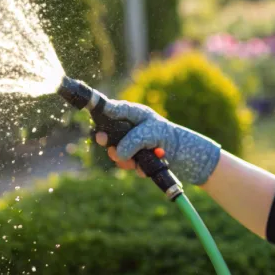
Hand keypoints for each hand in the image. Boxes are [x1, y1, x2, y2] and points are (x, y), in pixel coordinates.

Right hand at [95, 99, 220, 185]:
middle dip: (107, 140)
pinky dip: (135, 168)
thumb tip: (118, 153)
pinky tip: (145, 168)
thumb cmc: (168, 137)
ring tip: (137, 162)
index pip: (112, 109)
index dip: (99, 108)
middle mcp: (129, 128)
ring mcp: (131, 144)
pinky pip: (127, 165)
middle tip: (103, 141)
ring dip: (124, 160)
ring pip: (115, 153)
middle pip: (107, 133)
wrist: (186, 156)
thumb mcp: (151, 133)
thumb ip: (132, 140)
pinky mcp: (135, 159)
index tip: (88, 107)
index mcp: (133, 114)